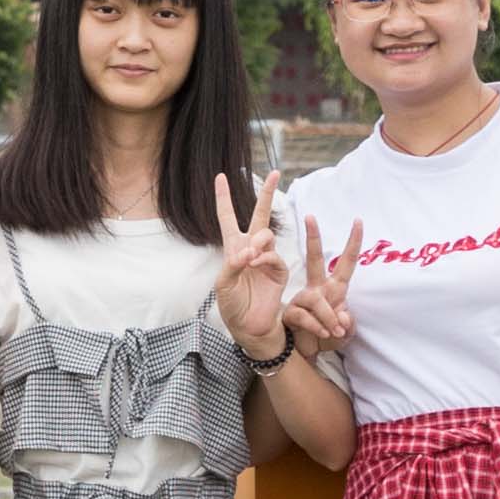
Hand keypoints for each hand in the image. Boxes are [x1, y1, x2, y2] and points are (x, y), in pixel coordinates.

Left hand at [205, 173, 294, 362]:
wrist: (249, 326)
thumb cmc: (232, 306)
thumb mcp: (223, 285)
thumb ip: (232, 264)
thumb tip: (249, 250)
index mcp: (233, 248)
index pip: (227, 217)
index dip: (223, 198)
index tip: (220, 177)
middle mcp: (251, 249)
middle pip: (259, 214)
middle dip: (266, 193)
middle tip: (274, 172)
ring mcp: (266, 258)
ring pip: (266, 234)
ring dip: (257, 242)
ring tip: (249, 258)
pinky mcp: (279, 270)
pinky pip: (273, 255)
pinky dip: (263, 257)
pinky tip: (255, 263)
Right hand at [282, 217, 361, 369]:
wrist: (306, 354)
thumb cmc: (327, 337)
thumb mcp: (346, 334)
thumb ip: (349, 324)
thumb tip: (343, 315)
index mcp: (335, 289)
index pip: (346, 263)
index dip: (353, 243)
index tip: (358, 221)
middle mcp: (318, 289)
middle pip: (316, 259)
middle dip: (313, 238)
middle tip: (310, 216)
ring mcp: (303, 299)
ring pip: (316, 299)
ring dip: (328, 317)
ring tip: (335, 333)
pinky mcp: (291, 312)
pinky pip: (306, 316)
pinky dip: (318, 327)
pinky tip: (324, 335)